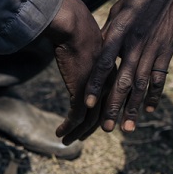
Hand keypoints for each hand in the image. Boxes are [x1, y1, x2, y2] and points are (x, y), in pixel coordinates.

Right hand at [42, 0, 106, 144]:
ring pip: (89, 122)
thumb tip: (82, 60)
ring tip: (65, 141)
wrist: (75, 31)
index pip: (111, 102)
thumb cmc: (80, 35)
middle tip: (80, 139)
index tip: (97, 126)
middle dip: (90, 131)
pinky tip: (59, 133)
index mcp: (113, 76)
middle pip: (102, 116)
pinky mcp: (83, 95)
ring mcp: (97, 92)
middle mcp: (109, 87)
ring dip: (76, 135)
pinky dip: (67, 129)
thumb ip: (91, 61)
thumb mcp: (90, 50)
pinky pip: (75, 119)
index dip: (104, 117)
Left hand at [84, 0, 172, 132]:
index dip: (96, 84)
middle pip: (123, 80)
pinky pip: (161, 76)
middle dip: (115, 106)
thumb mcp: (117, 13)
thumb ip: (107, 37)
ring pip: (142, 84)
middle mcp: (136, 43)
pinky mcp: (168, 50)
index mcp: (119, 33)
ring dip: (134, 107)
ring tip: (127, 128)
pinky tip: (148, 109)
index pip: (104, 63)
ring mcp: (153, 48)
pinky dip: (155, 94)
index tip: (88, 104)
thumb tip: (95, 56)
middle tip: (106, 128)